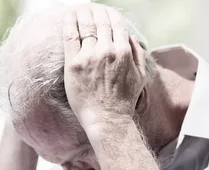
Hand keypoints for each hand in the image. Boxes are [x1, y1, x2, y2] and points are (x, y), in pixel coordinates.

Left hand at [62, 5, 146, 130]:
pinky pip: (70, 36)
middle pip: (100, 21)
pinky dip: (69, 22)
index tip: (104, 11)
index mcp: (123, 52)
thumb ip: (138, 54)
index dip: (109, 14)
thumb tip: (132, 37)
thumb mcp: (140, 76)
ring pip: (85, 25)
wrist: (107, 119)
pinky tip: (68, 16)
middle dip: (94, 10)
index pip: (116, 23)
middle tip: (89, 7)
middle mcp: (107, 51)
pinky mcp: (74, 64)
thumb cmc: (124, 100)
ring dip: (82, 13)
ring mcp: (89, 57)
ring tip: (79, 8)